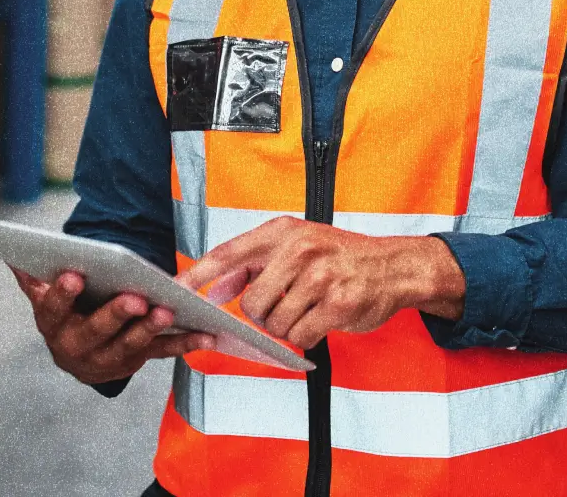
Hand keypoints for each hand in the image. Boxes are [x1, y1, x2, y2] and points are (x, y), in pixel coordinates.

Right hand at [12, 268, 217, 384]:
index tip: (75, 274)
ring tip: (167, 311)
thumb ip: (34, 278)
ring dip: (150, 329)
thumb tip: (13, 254)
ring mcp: (108, 358)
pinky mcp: (136, 361)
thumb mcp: (47, 298)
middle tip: (135, 299)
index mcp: (53, 325)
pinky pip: (162, 352)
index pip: (53, 309)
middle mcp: (77, 347)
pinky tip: (205, 334)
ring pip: (129, 345)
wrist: (80, 356)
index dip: (62, 293)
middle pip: (95, 332)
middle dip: (115, 315)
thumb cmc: (67, 314)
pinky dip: (185, 344)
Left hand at [176, 217, 465, 350]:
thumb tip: (212, 288)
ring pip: (276, 323)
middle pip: (252, 302)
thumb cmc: (340, 256)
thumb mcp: (297, 245)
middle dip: (263, 314)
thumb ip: (253, 264)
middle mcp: (300, 249)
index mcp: (283, 231)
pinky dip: (308, 335)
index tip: (173, 291)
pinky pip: (302, 336)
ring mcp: (320, 276)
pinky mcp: (338, 304)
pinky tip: (323, 317)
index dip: (198, 275)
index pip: (229, 253)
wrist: (393, 266)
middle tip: (285, 303)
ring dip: (289, 325)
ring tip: (310, 307)